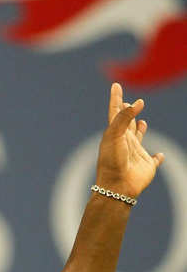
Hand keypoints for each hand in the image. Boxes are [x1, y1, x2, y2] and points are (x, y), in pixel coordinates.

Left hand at [95, 83, 164, 198]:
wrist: (117, 186)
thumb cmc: (112, 160)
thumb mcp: (115, 135)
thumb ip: (124, 118)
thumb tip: (136, 102)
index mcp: (114, 133)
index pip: (115, 112)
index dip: (116, 98)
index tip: (115, 85)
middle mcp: (124, 142)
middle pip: (126, 123)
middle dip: (127, 112)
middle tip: (129, 102)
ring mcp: (135, 154)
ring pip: (138, 138)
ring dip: (140, 130)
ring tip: (141, 121)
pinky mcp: (146, 166)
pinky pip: (153, 160)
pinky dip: (157, 157)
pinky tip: (159, 155)